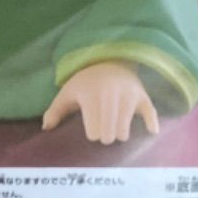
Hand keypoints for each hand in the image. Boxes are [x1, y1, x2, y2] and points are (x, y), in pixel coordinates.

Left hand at [42, 62, 158, 144]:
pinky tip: (150, 132)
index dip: (92, 133)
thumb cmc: (86, 82)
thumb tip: (46, 128)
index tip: (90, 129)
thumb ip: (55, 110)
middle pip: (109, 136)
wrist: (110, 61)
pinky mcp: (143, 96)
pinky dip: (150, 124)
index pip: (93, 133)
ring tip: (115, 127)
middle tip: (104, 131)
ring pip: (124, 132)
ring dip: (120, 134)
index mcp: (91, 96)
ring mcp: (128, 96)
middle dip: (106, 137)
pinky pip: (150, 114)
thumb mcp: (68, 92)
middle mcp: (111, 96)